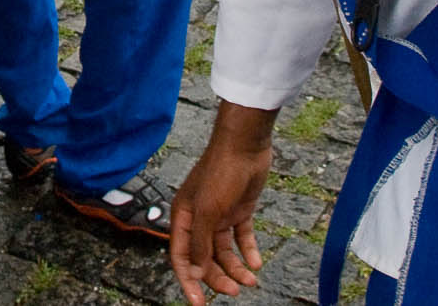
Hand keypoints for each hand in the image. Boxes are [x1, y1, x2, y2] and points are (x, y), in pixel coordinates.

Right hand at [171, 103, 274, 304]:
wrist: (245, 146)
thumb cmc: (220, 173)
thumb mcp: (207, 211)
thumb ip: (199, 243)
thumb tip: (193, 272)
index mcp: (183, 217)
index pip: (181, 257)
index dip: (188, 281)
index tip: (198, 303)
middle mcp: (199, 219)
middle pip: (204, 258)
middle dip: (218, 277)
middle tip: (235, 292)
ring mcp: (219, 215)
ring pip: (224, 252)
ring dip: (236, 268)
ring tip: (251, 280)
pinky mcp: (238, 211)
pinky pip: (241, 238)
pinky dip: (248, 251)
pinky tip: (256, 263)